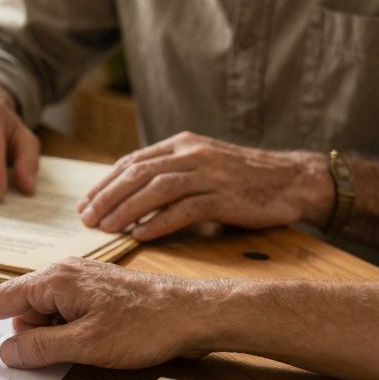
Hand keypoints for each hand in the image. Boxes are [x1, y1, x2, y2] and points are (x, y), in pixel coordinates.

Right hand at [0, 258, 227, 368]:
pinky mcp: (91, 294)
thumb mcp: (86, 345)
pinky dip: (64, 335)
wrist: (194, 313)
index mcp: (52, 280)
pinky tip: (92, 345)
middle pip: (18, 312)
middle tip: (65, 353)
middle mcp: (60, 274)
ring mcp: (76, 283)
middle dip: (26, 339)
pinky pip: (61, 317)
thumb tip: (6, 351)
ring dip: (51, 340)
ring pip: (42, 318)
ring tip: (92, 348)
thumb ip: (39, 349)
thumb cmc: (146, 324)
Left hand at [76, 132, 332, 240]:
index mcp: (183, 143)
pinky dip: (160, 223)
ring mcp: (210, 174)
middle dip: (108, 196)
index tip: (85, 203)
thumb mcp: (202, 164)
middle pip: (139, 173)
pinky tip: (141, 235)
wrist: (294, 180)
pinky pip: (186, 210)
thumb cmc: (243, 178)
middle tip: (87, 218)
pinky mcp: (226, 197)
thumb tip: (127, 195)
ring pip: (158, 189)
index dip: (105, 183)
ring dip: (127, 209)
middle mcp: (193, 154)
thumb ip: (169, 172)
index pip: (132, 161)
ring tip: (107, 228)